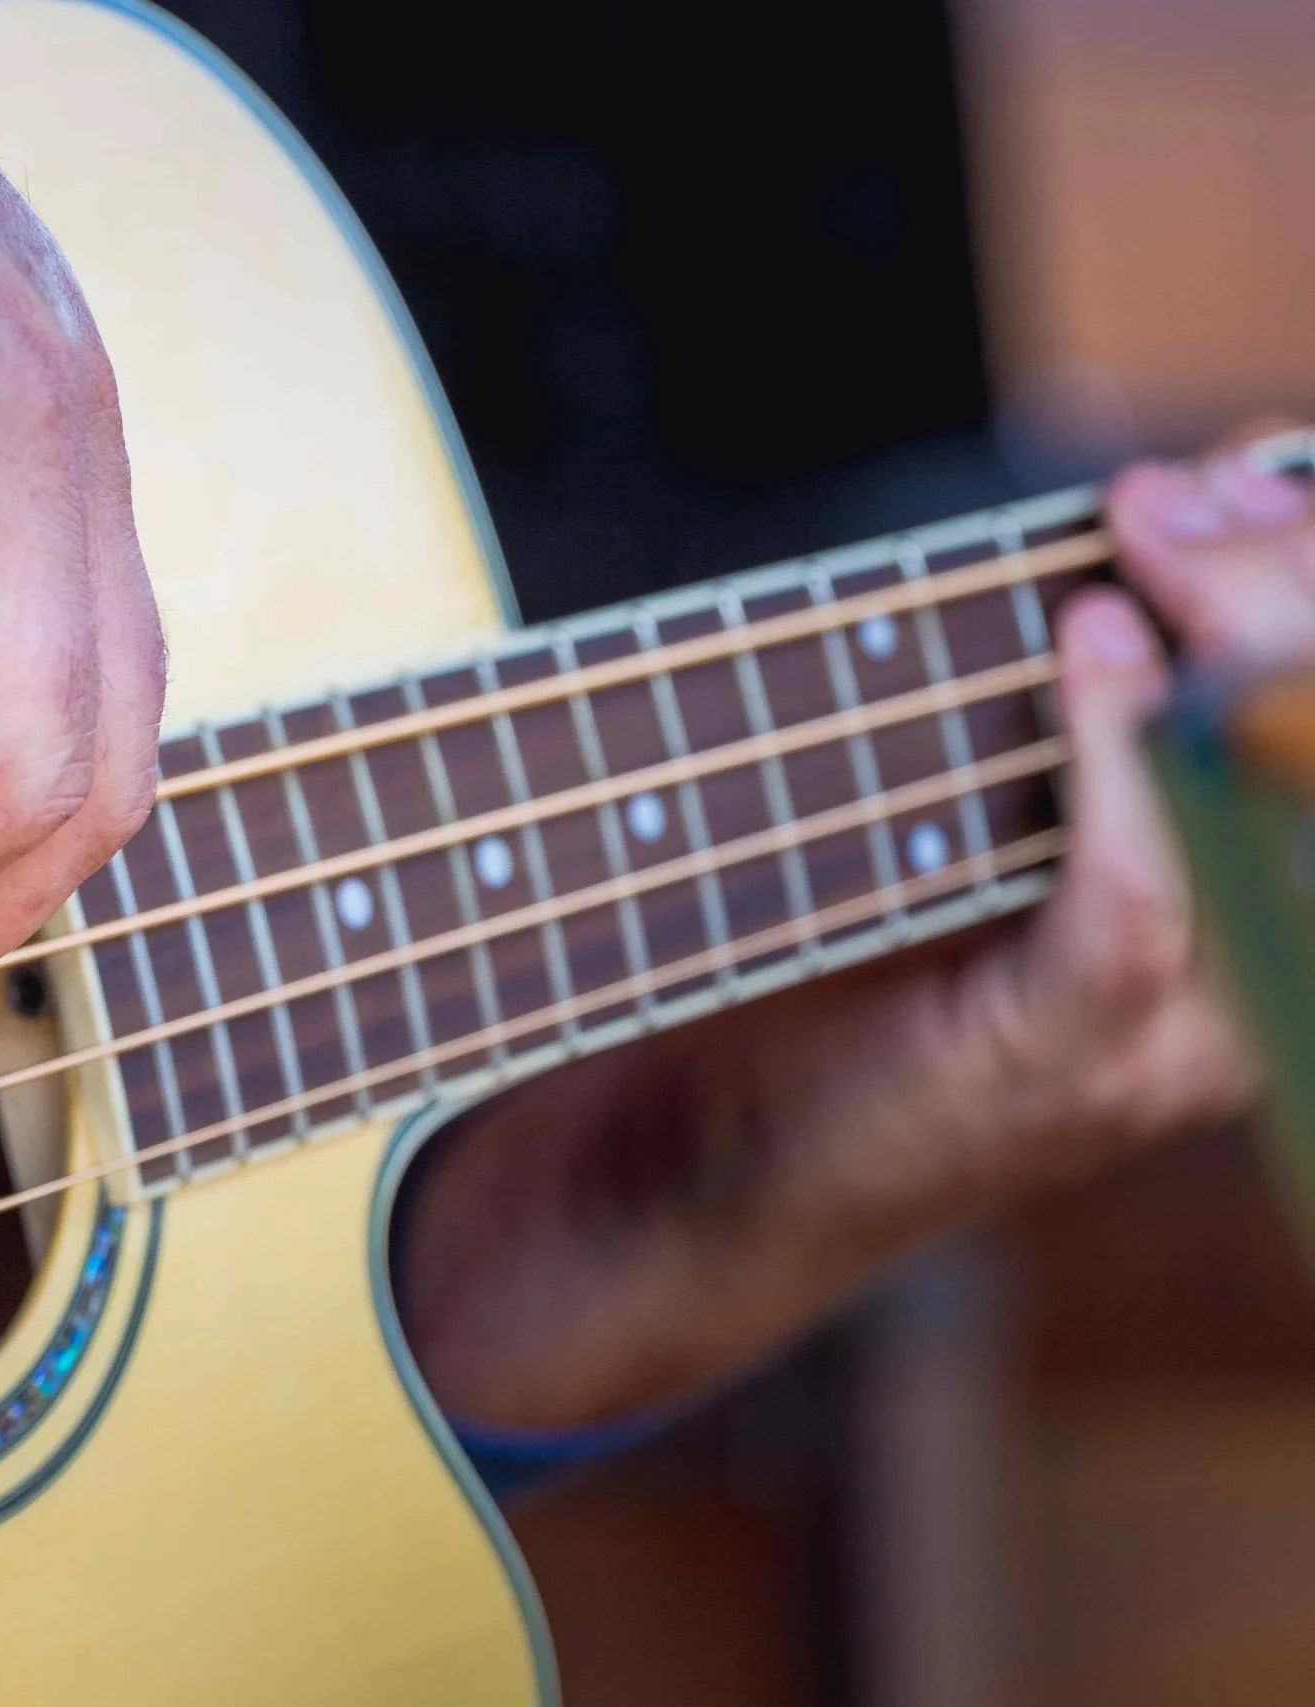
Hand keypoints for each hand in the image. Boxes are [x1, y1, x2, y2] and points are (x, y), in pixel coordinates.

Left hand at [396, 441, 1292, 1432]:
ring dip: (1229, 644)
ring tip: (1141, 546)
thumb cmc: (842, 962)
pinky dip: (1124, 757)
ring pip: (1291, 817)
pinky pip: (1141, 897)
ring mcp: (1179, 1041)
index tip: (1237, 472)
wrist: (715, 1162)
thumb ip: (1087, 696)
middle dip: (1291, 586)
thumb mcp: (991, 809)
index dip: (1313, 572)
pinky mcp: (1065, 1064)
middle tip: (1167, 500)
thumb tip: (1165, 503)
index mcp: (1262, 917)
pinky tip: (1092, 646)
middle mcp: (1263, 987)